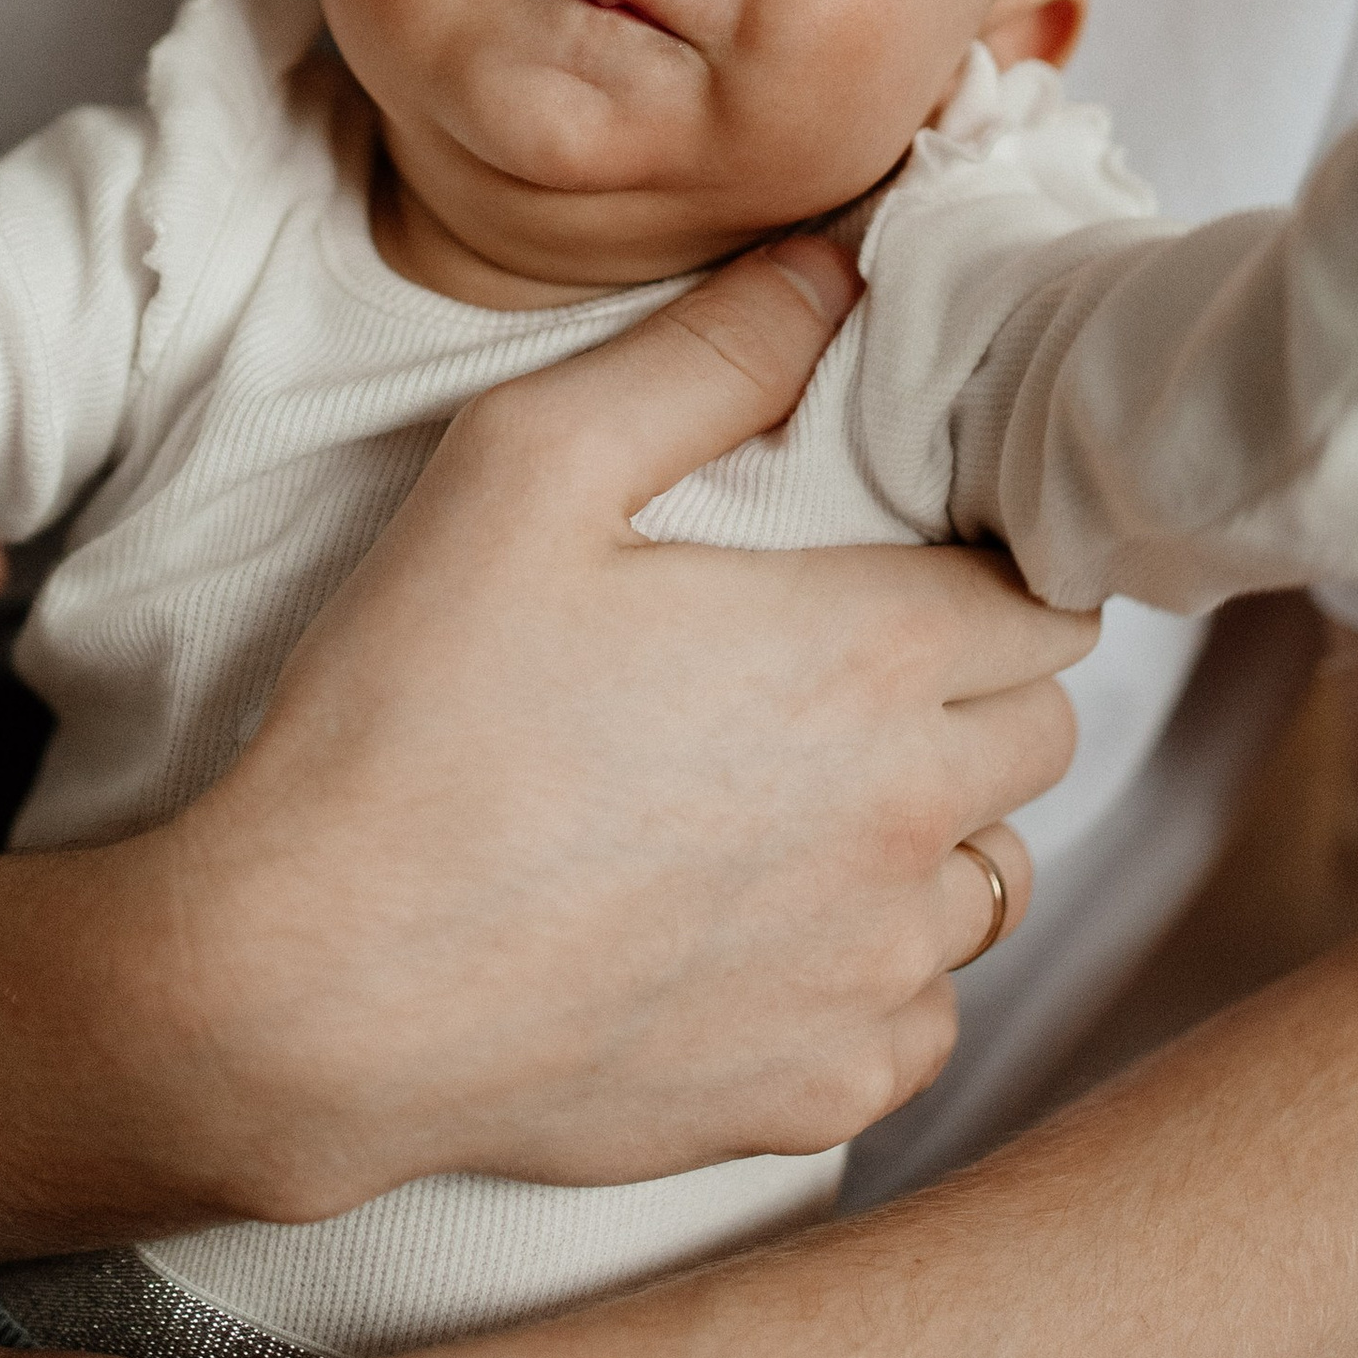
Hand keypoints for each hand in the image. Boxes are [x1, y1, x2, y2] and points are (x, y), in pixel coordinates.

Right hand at [145, 234, 1083, 1217]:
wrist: (313, 990)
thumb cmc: (408, 720)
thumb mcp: (525, 469)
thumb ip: (705, 356)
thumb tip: (838, 270)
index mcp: (867, 653)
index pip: (1043, 594)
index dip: (983, 564)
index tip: (899, 562)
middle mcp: (909, 817)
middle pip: (1038, 727)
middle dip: (965, 684)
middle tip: (831, 667)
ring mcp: (872, 969)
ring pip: (992, 877)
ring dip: (928, 830)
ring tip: (788, 802)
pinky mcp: (818, 1088)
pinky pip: (920, 1019)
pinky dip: (868, 975)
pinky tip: (754, 933)